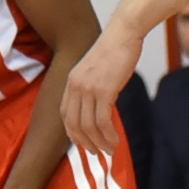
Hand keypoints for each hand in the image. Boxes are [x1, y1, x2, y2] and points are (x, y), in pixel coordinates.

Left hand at [57, 18, 136, 163]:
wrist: (123, 34)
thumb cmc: (114, 51)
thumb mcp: (95, 70)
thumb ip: (92, 87)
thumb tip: (99, 107)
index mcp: (70, 81)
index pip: (65, 114)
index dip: (72, 132)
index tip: (83, 143)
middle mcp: (74, 86)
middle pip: (73, 124)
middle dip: (85, 143)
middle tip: (97, 154)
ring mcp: (88, 88)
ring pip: (88, 126)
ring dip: (99, 142)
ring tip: (110, 151)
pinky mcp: (104, 90)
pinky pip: (102, 121)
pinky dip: (108, 135)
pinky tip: (116, 141)